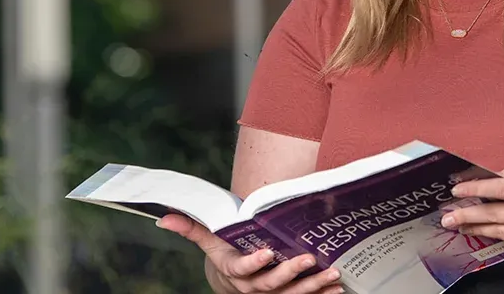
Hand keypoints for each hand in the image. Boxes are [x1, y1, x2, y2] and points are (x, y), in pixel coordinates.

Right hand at [157, 214, 343, 293]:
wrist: (234, 279)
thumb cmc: (225, 252)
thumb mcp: (209, 241)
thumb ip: (192, 228)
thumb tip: (164, 216)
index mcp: (234, 271)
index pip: (241, 269)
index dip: (253, 263)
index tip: (266, 253)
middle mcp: (252, 287)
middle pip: (271, 284)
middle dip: (290, 272)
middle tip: (309, 258)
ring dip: (314, 286)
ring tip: (333, 274)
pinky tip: (339, 288)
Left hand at [439, 155, 503, 254]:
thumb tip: (492, 177)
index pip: (502, 188)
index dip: (477, 189)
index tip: (457, 191)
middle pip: (495, 215)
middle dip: (467, 215)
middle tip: (446, 217)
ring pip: (499, 232)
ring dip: (475, 227)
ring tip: (456, 225)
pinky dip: (493, 234)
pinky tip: (479, 229)